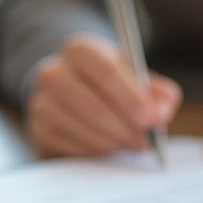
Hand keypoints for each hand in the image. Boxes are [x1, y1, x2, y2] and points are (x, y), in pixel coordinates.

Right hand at [27, 34, 182, 157]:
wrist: (68, 88)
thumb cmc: (106, 82)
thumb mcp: (131, 73)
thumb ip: (155, 89)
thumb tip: (164, 108)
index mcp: (79, 50)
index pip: (107, 72)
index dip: (132, 98)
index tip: (152, 119)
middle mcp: (53, 72)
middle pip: (96, 107)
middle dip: (127, 129)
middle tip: (147, 141)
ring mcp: (41, 102)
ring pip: (86, 131)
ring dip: (116, 143)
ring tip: (134, 145)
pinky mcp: (38, 129)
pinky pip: (74, 148)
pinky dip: (98, 152)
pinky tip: (111, 148)